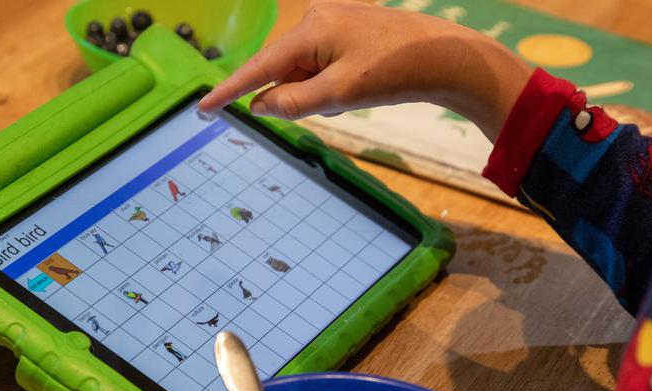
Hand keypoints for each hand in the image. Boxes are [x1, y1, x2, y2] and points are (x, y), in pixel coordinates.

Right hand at [198, 0, 531, 141]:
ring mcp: (335, 24)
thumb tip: (261, 106)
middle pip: (283, 67)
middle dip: (292, 94)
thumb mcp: (341, 93)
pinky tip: (356, 88)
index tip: (202, 109)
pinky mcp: (351, 34)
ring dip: (315, 92)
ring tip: (353, 95)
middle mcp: (317, 19)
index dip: (230, 91)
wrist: (449, 58)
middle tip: (332, 103)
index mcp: (311, 29)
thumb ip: (296, 102)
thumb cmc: (395, 72)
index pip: (260, 67)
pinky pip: (323, 64)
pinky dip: (328, 84)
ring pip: (304, 69)